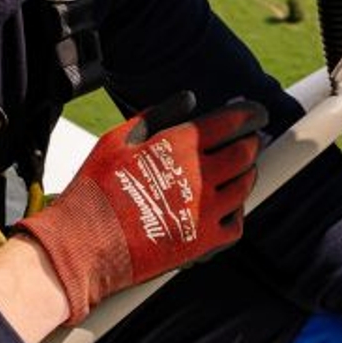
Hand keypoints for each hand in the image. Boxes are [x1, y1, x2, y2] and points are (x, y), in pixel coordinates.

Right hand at [12, 92, 264, 323]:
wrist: (84, 243)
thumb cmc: (96, 188)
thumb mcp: (117, 139)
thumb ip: (157, 114)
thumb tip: (189, 98)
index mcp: (179, 145)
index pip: (231, 122)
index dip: (251, 114)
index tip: (258, 113)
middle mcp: (199, 176)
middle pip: (244, 153)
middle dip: (251, 142)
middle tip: (250, 140)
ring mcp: (204, 211)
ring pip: (245, 187)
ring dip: (247, 174)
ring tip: (240, 170)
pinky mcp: (203, 242)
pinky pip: (236, 225)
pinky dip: (237, 212)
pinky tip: (227, 206)